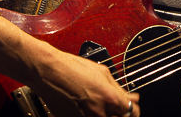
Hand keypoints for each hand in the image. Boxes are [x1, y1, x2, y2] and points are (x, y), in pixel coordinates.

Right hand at [0, 17, 139, 116]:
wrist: (47, 72)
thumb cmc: (71, 68)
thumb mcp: (102, 72)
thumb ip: (119, 89)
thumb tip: (131, 98)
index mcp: (109, 98)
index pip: (131, 113)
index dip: (132, 109)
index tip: (131, 106)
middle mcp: (98, 113)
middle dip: (120, 113)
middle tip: (116, 106)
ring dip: (106, 114)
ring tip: (100, 104)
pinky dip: (91, 115)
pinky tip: (88, 106)